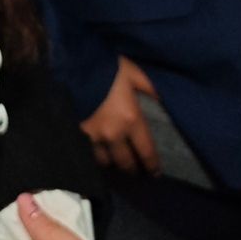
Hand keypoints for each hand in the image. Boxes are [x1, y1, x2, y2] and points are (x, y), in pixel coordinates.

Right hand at [80, 56, 159, 174]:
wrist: (75, 66)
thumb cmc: (108, 68)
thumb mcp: (134, 74)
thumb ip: (150, 88)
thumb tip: (165, 99)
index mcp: (132, 120)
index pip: (146, 151)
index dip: (152, 165)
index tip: (155, 173)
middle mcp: (114, 134)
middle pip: (125, 162)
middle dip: (132, 169)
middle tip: (136, 173)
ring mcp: (94, 136)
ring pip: (105, 161)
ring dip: (112, 163)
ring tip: (115, 164)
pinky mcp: (78, 134)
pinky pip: (88, 153)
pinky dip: (94, 156)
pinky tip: (96, 154)